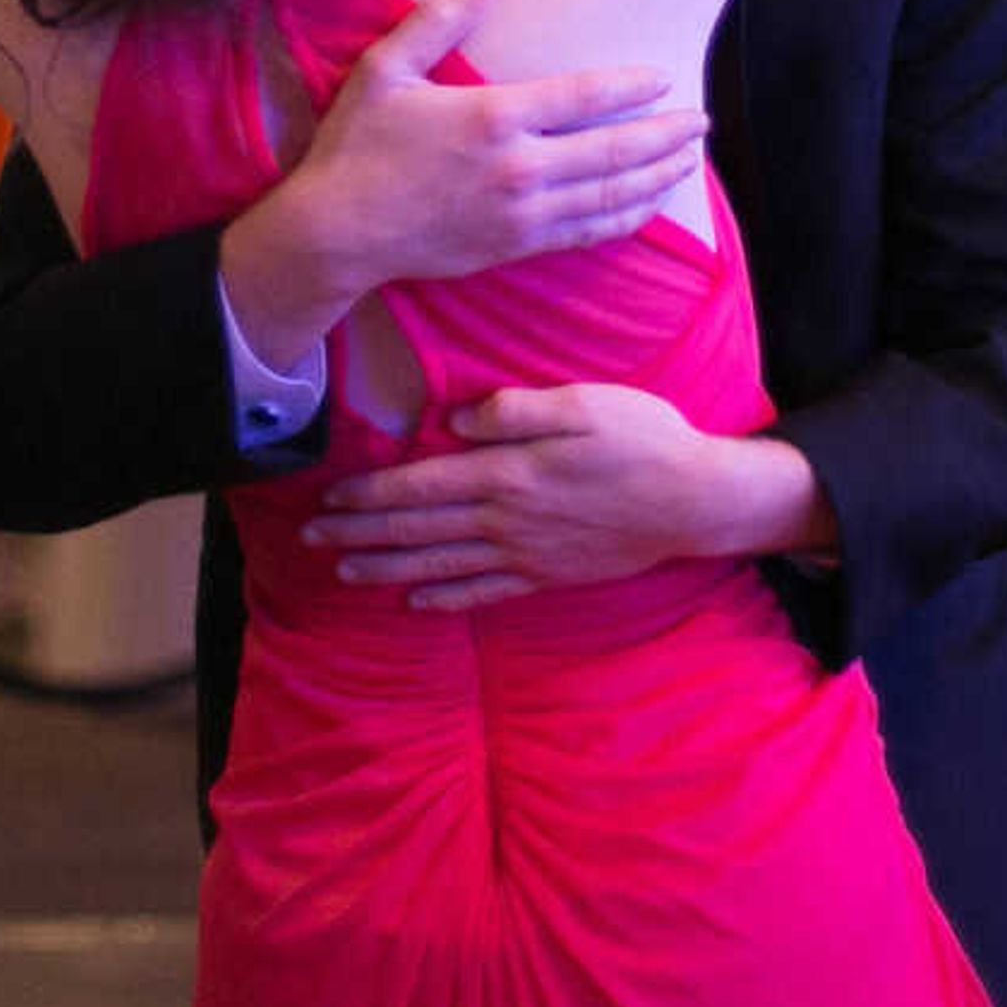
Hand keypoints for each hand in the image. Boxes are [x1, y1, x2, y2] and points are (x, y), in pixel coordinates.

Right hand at [232, 0, 703, 349]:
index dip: (630, 87)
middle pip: (613, 150)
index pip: (582, 98)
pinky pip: (585, 233)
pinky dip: (623, 218)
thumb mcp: (384, 70)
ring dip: (656, 176)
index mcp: (492, 116)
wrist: (336, 232)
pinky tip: (646, 207)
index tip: (664, 78)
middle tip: (702, 121)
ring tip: (689, 160)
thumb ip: (437, 22)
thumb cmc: (356, 145)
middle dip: (664, 135)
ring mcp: (520, 213)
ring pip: (608, 195)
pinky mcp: (513, 246)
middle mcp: (517, 167)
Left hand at [302, 383, 804, 611]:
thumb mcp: (583, 403)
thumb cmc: (642, 438)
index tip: (327, 497)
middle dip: (360, 533)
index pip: (421, 487)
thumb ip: (516, 410)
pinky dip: (445, 599)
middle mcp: (508, 520)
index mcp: (508, 473)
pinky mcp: (547, 574)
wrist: (696, 501)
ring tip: (344, 571)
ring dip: (387, 568)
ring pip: (441, 565)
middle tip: (310, 539)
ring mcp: (526, 554)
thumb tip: (454, 420)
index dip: (369, 494)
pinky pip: (484, 592)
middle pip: (419, 530)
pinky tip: (414, 602)